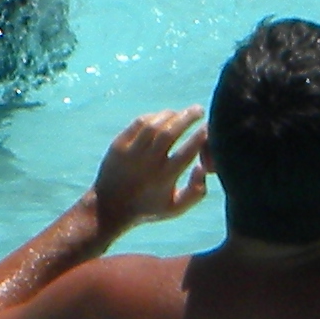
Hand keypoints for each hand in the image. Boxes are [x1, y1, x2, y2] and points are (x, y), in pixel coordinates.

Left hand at [91, 107, 211, 228]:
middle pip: (170, 132)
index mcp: (165, 178)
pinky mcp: (118, 145)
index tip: (210, 128)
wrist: (110, 207)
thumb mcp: (176, 208)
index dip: (202, 136)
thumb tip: (203, 166)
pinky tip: (162, 117)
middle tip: (199, 110)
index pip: (188, 151)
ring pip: (154, 124)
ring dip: (171, 115)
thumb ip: (196, 192)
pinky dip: (154, 116)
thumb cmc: (149, 207)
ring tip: (181, 114)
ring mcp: (131, 153)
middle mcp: (148, 163)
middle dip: (188, 117)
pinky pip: (139, 123)